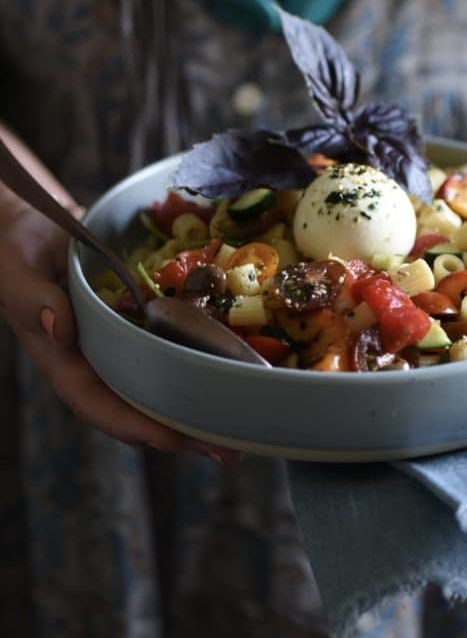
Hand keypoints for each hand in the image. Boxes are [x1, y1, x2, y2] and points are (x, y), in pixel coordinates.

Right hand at [0, 190, 240, 462]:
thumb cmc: (13, 247)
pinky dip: (191, 363)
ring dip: (191, 406)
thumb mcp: (18, 268)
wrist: (25, 223)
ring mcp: (111, 343)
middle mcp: (89, 358)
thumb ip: (33, 299)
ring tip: (236, 430)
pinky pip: (161, 349)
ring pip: (152, 383)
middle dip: (178, 431)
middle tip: (227, 451)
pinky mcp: (130, 321)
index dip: (134, 424)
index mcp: (60, 355)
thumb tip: (59, 329)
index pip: (96, 403)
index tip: (172, 440)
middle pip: (134, 405)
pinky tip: (226, 372)